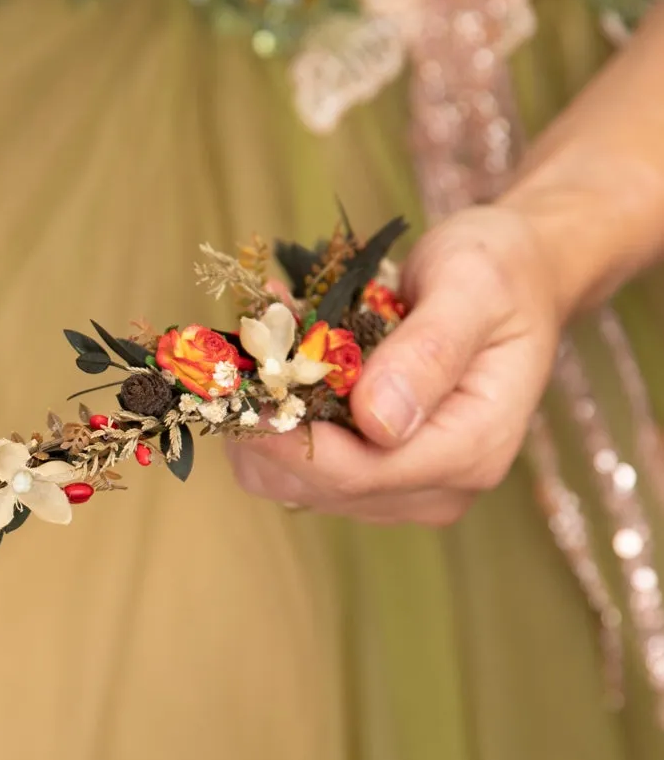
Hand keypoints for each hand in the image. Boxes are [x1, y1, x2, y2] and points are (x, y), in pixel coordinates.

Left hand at [228, 204, 563, 525]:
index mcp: (473, 448)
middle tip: (241, 347)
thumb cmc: (500, 273)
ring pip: (296, 481)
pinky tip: (275, 359)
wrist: (517, 279)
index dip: (292, 438)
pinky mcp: (373, 474)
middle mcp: (440, 485)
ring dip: (264, 415)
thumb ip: (430, 352)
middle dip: (269, 420)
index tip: (242, 392)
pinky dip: (274, 414)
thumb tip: (378, 422)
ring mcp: (404, 486)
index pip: (362, 472)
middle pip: (321, 485)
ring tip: (262, 342)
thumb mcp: (472, 288)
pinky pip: (299, 462)